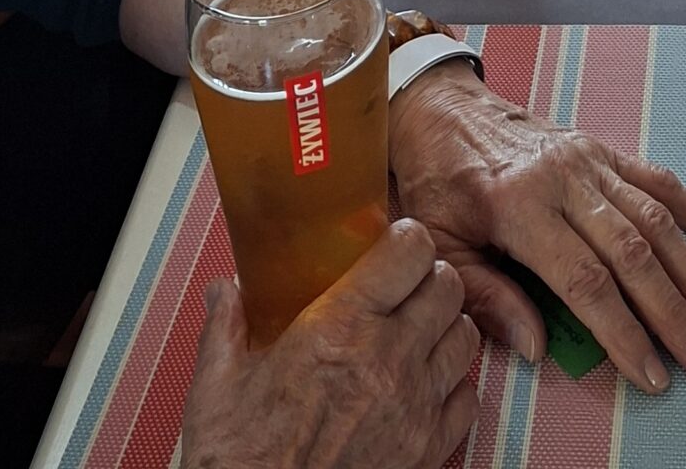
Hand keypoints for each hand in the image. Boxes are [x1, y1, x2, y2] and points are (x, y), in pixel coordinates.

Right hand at [179, 221, 479, 468]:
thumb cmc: (243, 463)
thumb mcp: (218, 387)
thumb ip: (225, 327)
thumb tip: (224, 289)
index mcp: (340, 329)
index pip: (411, 250)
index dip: (407, 239)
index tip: (392, 245)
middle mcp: (388, 360)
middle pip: (448, 286)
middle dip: (430, 278)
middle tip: (404, 288)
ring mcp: (414, 408)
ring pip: (465, 336)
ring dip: (445, 328)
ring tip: (417, 334)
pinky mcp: (428, 451)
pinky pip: (468, 398)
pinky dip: (453, 386)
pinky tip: (423, 387)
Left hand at [387, 63, 685, 395]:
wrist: (440, 106)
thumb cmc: (435, 179)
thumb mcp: (438, 243)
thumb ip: (485, 296)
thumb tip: (536, 347)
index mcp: (520, 205)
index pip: (585, 281)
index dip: (623, 333)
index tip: (652, 377)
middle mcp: (564, 179)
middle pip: (634, 255)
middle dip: (676, 316)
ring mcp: (589, 161)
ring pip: (656, 221)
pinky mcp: (602, 149)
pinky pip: (658, 181)